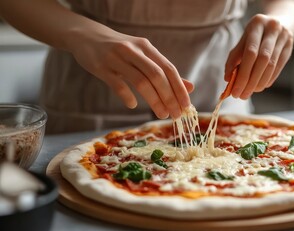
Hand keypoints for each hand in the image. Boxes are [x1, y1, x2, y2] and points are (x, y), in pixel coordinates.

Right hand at [69, 28, 192, 118]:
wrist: (86, 36)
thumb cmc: (120, 50)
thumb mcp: (143, 56)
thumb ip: (164, 72)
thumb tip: (190, 87)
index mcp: (146, 47)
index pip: (169, 68)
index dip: (179, 88)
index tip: (186, 106)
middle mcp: (133, 50)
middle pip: (157, 76)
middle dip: (169, 97)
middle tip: (175, 115)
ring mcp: (116, 58)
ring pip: (140, 81)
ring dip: (154, 100)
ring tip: (161, 114)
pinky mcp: (101, 66)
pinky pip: (117, 84)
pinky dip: (127, 97)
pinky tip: (133, 105)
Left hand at [224, 14, 293, 98]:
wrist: (279, 21)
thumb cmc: (255, 35)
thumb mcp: (243, 40)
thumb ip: (234, 58)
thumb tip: (228, 79)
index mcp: (257, 24)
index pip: (250, 52)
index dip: (242, 74)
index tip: (234, 90)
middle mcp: (273, 28)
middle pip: (263, 59)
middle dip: (251, 81)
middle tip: (242, 95)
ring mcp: (284, 37)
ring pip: (272, 65)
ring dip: (259, 82)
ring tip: (250, 92)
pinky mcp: (290, 46)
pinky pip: (279, 67)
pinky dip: (268, 79)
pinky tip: (260, 86)